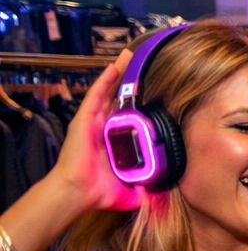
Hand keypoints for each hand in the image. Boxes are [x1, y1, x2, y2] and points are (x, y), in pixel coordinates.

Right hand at [49, 48, 142, 212]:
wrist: (79, 193)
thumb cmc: (100, 193)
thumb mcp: (132, 191)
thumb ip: (148, 190)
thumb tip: (165, 195)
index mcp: (115, 141)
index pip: (130, 117)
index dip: (141, 103)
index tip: (156, 91)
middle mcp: (104, 128)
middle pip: (119, 99)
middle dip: (130, 82)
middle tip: (144, 64)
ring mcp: (94, 121)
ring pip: (109, 92)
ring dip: (119, 74)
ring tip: (130, 56)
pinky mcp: (85, 118)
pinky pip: (97, 93)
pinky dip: (106, 79)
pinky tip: (115, 65)